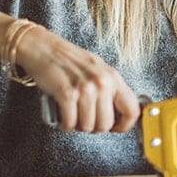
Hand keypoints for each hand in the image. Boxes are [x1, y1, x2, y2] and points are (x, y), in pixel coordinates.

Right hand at [15, 26, 140, 132]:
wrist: (43, 48)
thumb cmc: (69, 59)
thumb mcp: (98, 70)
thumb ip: (110, 89)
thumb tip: (119, 111)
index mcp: (113, 77)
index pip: (132, 110)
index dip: (124, 125)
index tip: (116, 128)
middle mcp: (102, 82)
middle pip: (107, 124)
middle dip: (95, 127)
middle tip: (86, 121)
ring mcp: (85, 88)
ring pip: (88, 126)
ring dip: (78, 126)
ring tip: (73, 117)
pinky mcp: (67, 94)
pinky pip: (70, 123)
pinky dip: (66, 125)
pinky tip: (63, 119)